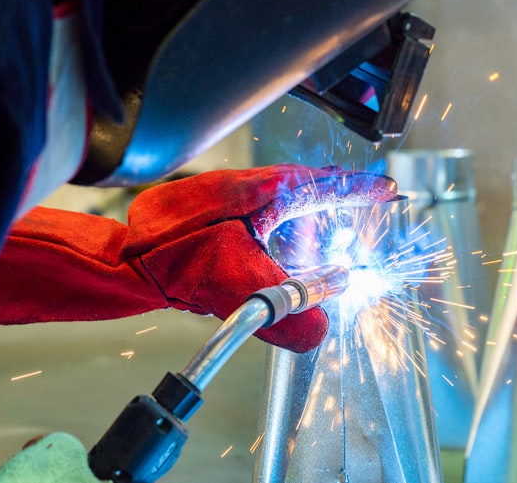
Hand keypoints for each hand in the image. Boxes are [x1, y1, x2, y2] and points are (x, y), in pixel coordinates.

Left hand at [121, 164, 397, 350]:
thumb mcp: (238, 285)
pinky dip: (285, 227)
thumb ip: (285, 310)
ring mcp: (234, 196)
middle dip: (340, 196)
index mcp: (265, 192)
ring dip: (310, 213)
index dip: (362, 189)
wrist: (128, 259)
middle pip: (309, 187)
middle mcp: (252, 187)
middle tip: (367, 200)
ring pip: (286, 200)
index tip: (389, 190)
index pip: (326, 186)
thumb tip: (319, 330)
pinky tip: (283, 249)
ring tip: (329, 231)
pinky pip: (266, 212)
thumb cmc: (172, 257)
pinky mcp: (220, 212)